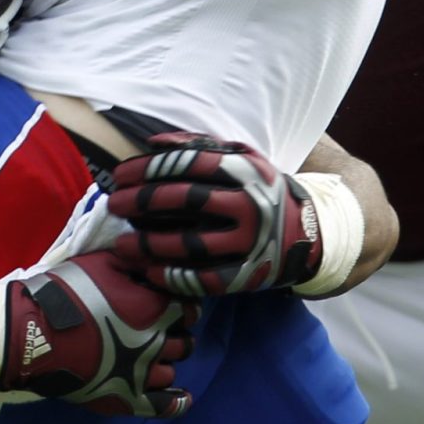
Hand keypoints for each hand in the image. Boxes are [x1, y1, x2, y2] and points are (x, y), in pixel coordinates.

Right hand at [0, 251, 197, 418]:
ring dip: (165, 360)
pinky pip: (165, 406)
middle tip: (157, 327)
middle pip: (184, 341)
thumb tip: (157, 259)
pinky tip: (181, 394)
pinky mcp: (126, 399)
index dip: (180, 303)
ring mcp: (142, 375)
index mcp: (155, 310)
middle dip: (175, 333)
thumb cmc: (67, 292)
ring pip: (171, 370)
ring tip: (149, 353)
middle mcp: (156, 344)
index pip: (189, 308)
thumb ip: (137, 261)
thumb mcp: (103, 261)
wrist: (33, 332)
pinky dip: (177, 401)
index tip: (168, 301)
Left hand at [108, 133, 322, 296]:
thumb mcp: (241, 159)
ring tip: (120, 244)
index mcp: (246, 171)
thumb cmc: (260, 189)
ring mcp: (251, 243)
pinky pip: (206, 279)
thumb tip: (153, 143)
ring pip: (192, 244)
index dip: (149, 168)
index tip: (120, 175)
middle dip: (143, 202)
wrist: (309, 232)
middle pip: (187, 200)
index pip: (189, 164)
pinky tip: (148, 272)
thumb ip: (198, 146)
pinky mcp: (249, 275)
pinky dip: (174, 278)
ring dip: (150, 244)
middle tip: (114, 205)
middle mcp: (250, 205)